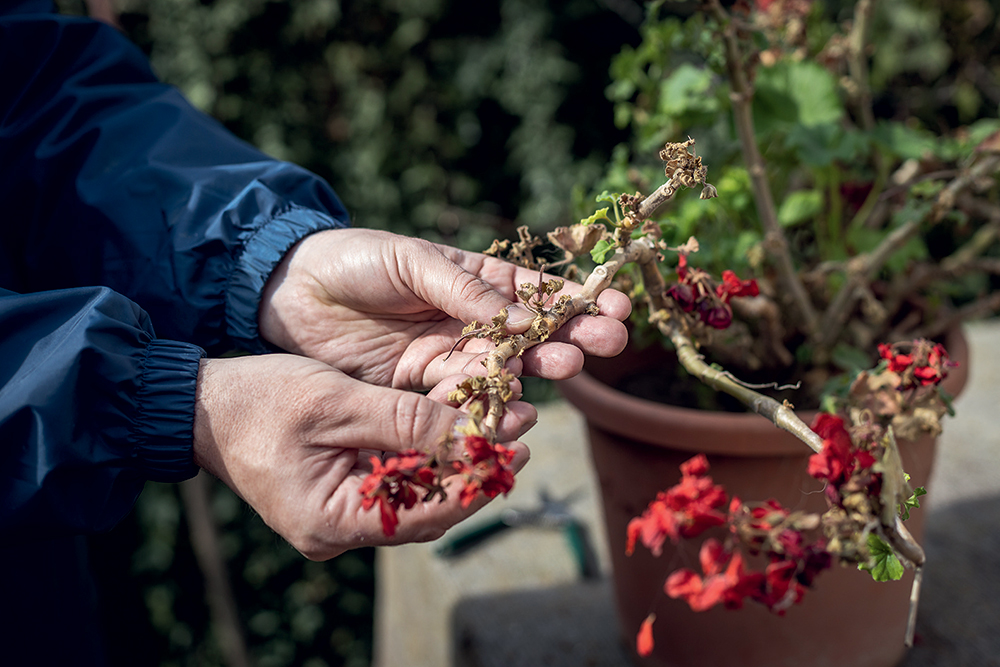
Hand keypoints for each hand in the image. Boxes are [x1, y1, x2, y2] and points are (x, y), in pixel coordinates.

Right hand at [192, 354, 534, 559]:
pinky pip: (396, 478)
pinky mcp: (340, 492)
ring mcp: (339, 514)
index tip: (519, 450)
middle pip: (428, 506)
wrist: (201, 404)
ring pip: (417, 491)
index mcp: (332, 520)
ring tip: (503, 415)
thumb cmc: (258, 400)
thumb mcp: (336, 403)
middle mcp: (339, 529)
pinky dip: (427, 449)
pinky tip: (457, 417)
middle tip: (521, 425)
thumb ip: (405, 420)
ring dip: (456, 453)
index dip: (477, 480)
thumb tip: (475, 431)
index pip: (426, 512)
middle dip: (474, 463)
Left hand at [258, 228, 630, 389]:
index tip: (614, 304)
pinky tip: (519, 402)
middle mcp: (468, 323)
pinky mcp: (420, 389)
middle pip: (531, 335)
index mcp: (473, 282)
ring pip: (504, 368)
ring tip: (570, 363)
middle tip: (606, 341)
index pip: (535, 292)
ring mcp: (447, 357)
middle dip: (571, 335)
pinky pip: (462, 398)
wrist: (289, 292)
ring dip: (539, 368)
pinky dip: (491, 402)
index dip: (575, 299)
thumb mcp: (412, 263)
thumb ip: (465, 291)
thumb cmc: (354, 261)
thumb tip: (524, 316)